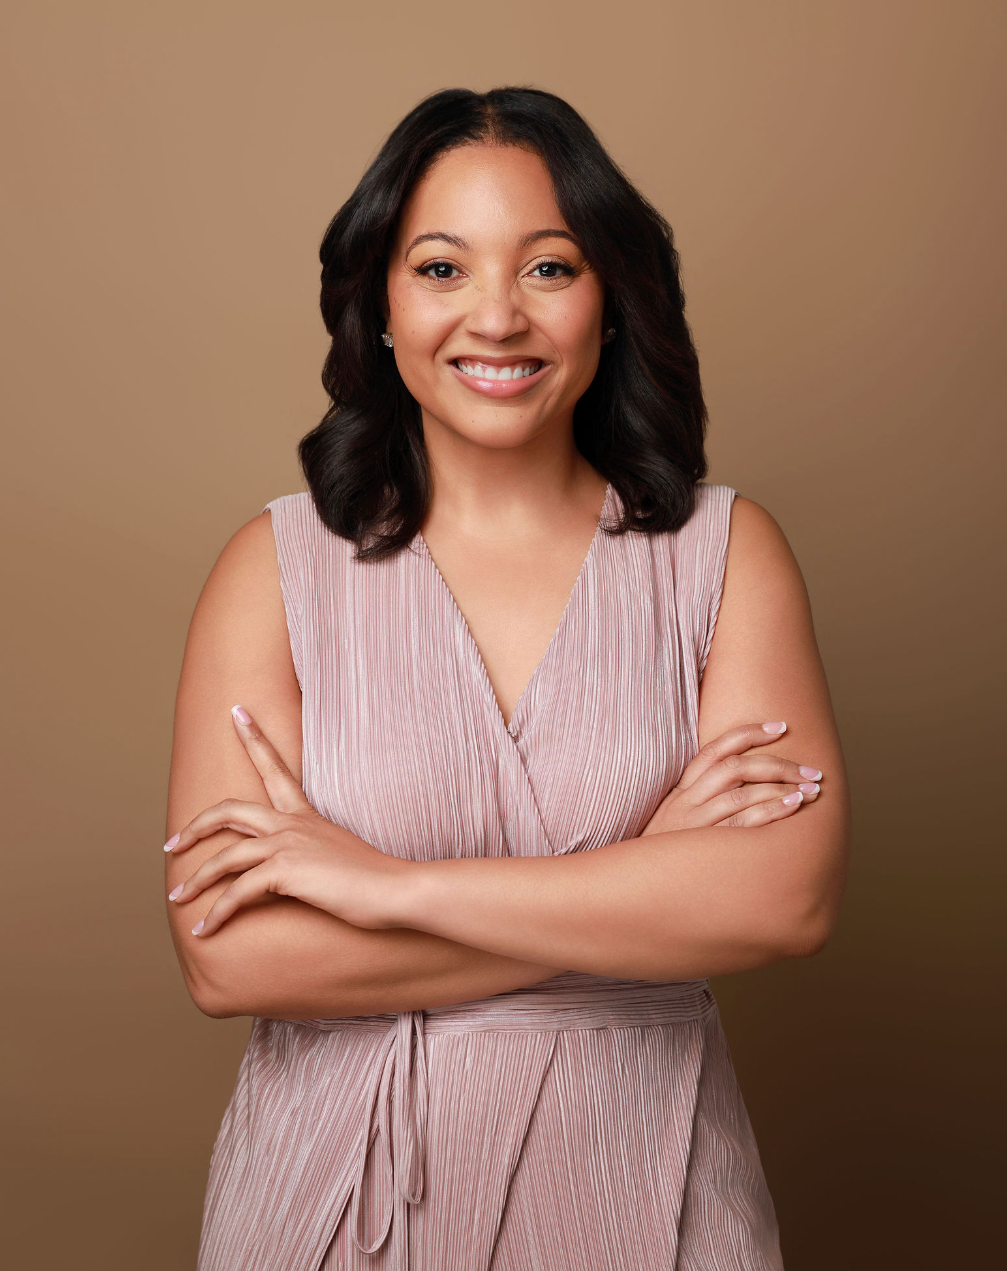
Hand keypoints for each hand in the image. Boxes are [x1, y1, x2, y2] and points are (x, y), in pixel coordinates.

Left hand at [164, 705, 413, 937]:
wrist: (395, 889)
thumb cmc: (374, 879)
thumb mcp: (338, 855)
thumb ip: (314, 853)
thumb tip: (303, 867)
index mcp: (305, 816)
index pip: (274, 768)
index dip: (253, 738)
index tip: (236, 712)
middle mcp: (291, 825)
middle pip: (229, 812)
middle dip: (195, 827)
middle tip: (171, 844)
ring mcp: (287, 845)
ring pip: (224, 857)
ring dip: (195, 880)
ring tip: (177, 899)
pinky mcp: (284, 871)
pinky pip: (236, 893)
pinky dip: (216, 913)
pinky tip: (204, 930)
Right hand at [641, 722, 822, 834]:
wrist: (636, 883)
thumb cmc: (665, 852)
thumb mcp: (673, 818)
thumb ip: (700, 798)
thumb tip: (742, 783)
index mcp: (681, 789)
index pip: (715, 750)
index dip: (748, 733)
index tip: (780, 727)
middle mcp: (687, 801)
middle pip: (736, 768)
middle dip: (778, 764)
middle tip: (812, 771)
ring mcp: (695, 824)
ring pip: (742, 794)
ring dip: (782, 788)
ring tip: (812, 789)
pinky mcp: (704, 848)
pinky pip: (742, 824)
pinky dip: (771, 812)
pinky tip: (794, 806)